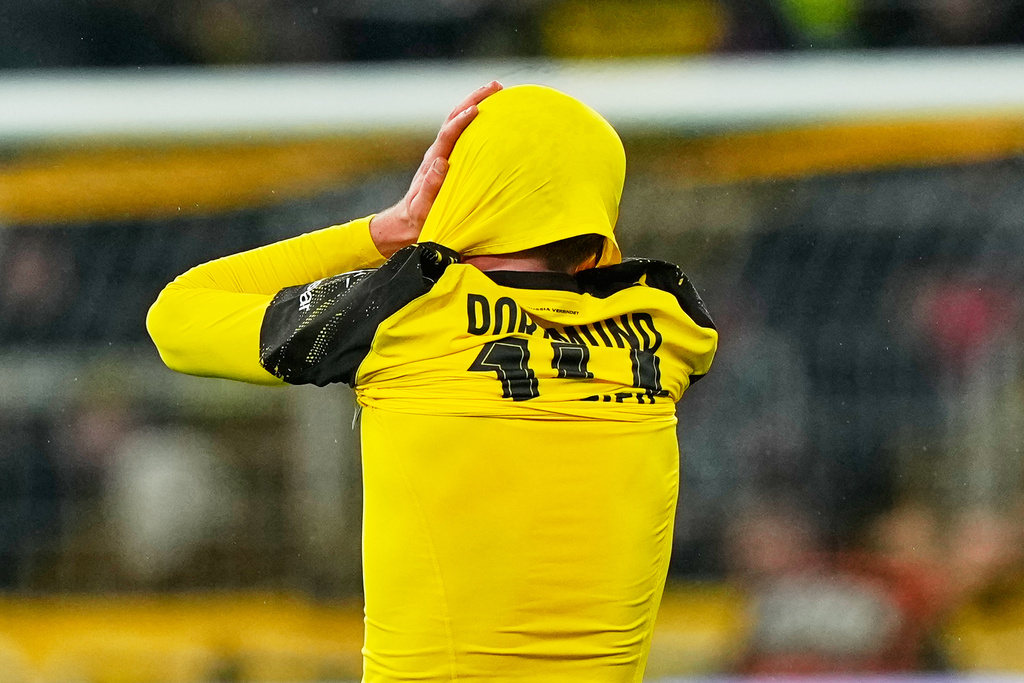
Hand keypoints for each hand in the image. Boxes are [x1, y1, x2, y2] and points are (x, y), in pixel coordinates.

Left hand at [370, 81, 502, 257]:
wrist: (410, 220)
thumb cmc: (419, 217)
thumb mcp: (422, 206)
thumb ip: (429, 187)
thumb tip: (440, 163)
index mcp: (433, 160)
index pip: (448, 134)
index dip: (461, 121)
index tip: (476, 110)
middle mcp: (439, 151)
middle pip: (454, 117)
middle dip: (474, 99)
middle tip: (496, 86)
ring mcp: (445, 152)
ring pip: (459, 120)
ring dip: (476, 102)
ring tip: (497, 91)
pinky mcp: (451, 156)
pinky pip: (464, 132)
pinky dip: (477, 118)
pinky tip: (493, 114)